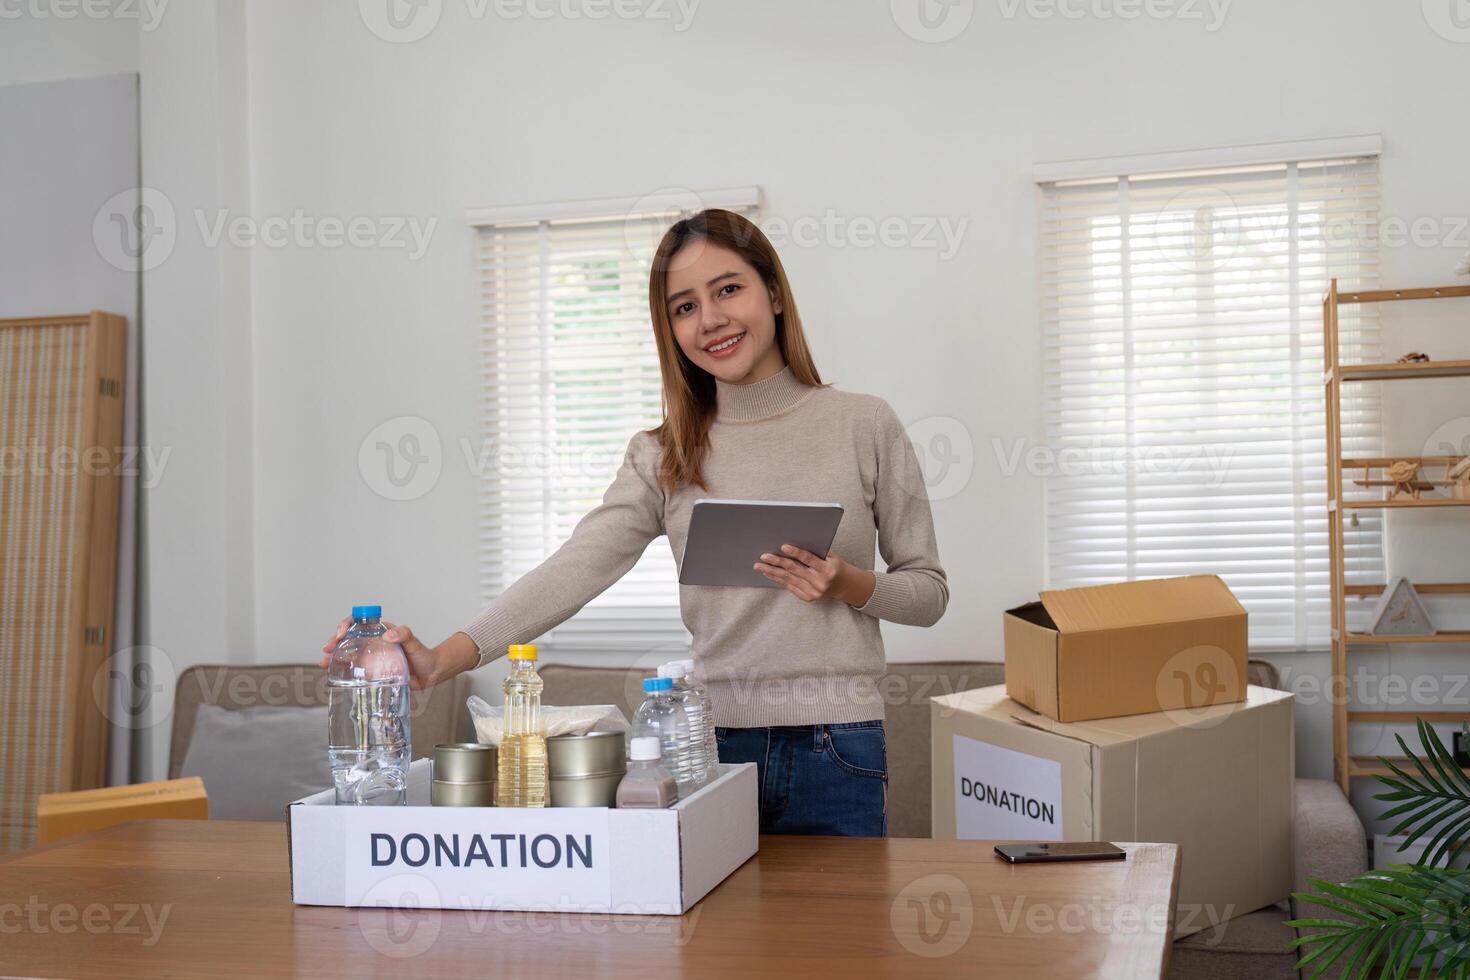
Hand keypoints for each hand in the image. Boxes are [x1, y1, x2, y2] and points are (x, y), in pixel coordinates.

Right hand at [319, 620, 478, 690]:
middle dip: (334, 641)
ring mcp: (372, 656)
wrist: (430, 674)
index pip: (359, 622)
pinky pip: (355, 668)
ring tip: (324, 663)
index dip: (346, 625)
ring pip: (348, 652)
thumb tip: (389, 634)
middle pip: (349, 637)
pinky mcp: (373, 670)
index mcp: (381, 631)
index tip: (341, 633)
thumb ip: (405, 636)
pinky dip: (343, 669)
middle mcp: (374, 642)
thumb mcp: (415, 644)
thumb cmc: (424, 656)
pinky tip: (335, 674)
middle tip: (326, 650)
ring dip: (334, 656)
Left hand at [754, 544, 875, 606]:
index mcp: (827, 570)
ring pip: (788, 579)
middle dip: (777, 562)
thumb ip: (815, 551)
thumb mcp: (831, 556)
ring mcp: (813, 592)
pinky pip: (790, 586)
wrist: (845, 586)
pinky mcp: (808, 598)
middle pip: (794, 570)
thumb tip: (793, 542)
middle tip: (764, 556)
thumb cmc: (835, 566)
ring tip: (759, 566)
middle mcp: (820, 582)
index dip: (795, 552)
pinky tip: (769, 573)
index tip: (783, 546)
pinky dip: (778, 579)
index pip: (809, 559)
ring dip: (772, 572)